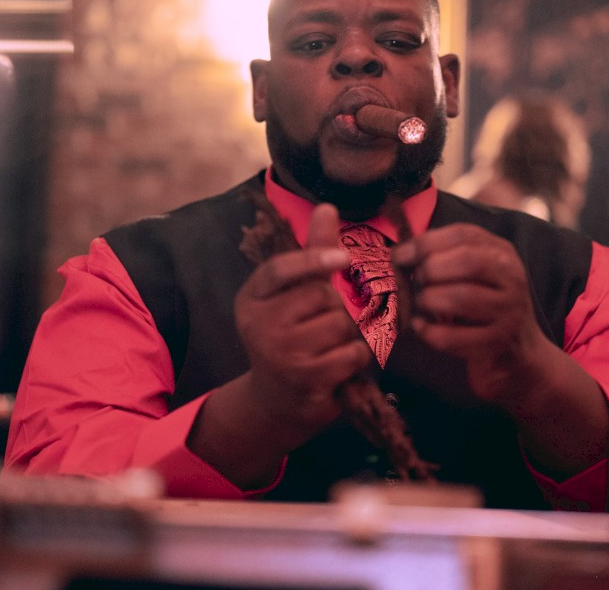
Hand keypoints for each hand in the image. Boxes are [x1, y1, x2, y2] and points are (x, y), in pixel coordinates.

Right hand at [234, 203, 370, 439]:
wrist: (276, 399)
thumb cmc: (290, 336)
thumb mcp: (292, 294)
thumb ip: (311, 254)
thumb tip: (327, 208)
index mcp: (253, 297)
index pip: (280, 269)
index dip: (313, 259)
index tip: (343, 257)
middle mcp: (259, 324)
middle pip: (323, 296)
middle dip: (339, 306)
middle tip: (329, 323)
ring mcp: (280, 354)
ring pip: (341, 324)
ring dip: (350, 333)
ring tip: (332, 345)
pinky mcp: (304, 380)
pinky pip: (350, 353)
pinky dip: (355, 357)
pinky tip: (338, 365)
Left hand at [394, 223, 608, 476]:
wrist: (520, 357)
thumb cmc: (484, 310)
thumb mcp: (474, 276)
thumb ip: (445, 258)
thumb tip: (399, 252)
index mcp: (503, 254)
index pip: (464, 234)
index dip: (426, 242)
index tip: (402, 256)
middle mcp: (512, 279)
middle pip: (468, 261)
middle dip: (430, 270)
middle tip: (415, 283)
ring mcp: (509, 313)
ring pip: (461, 297)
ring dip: (428, 301)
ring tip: (420, 306)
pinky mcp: (498, 344)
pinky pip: (453, 336)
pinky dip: (428, 332)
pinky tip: (421, 328)